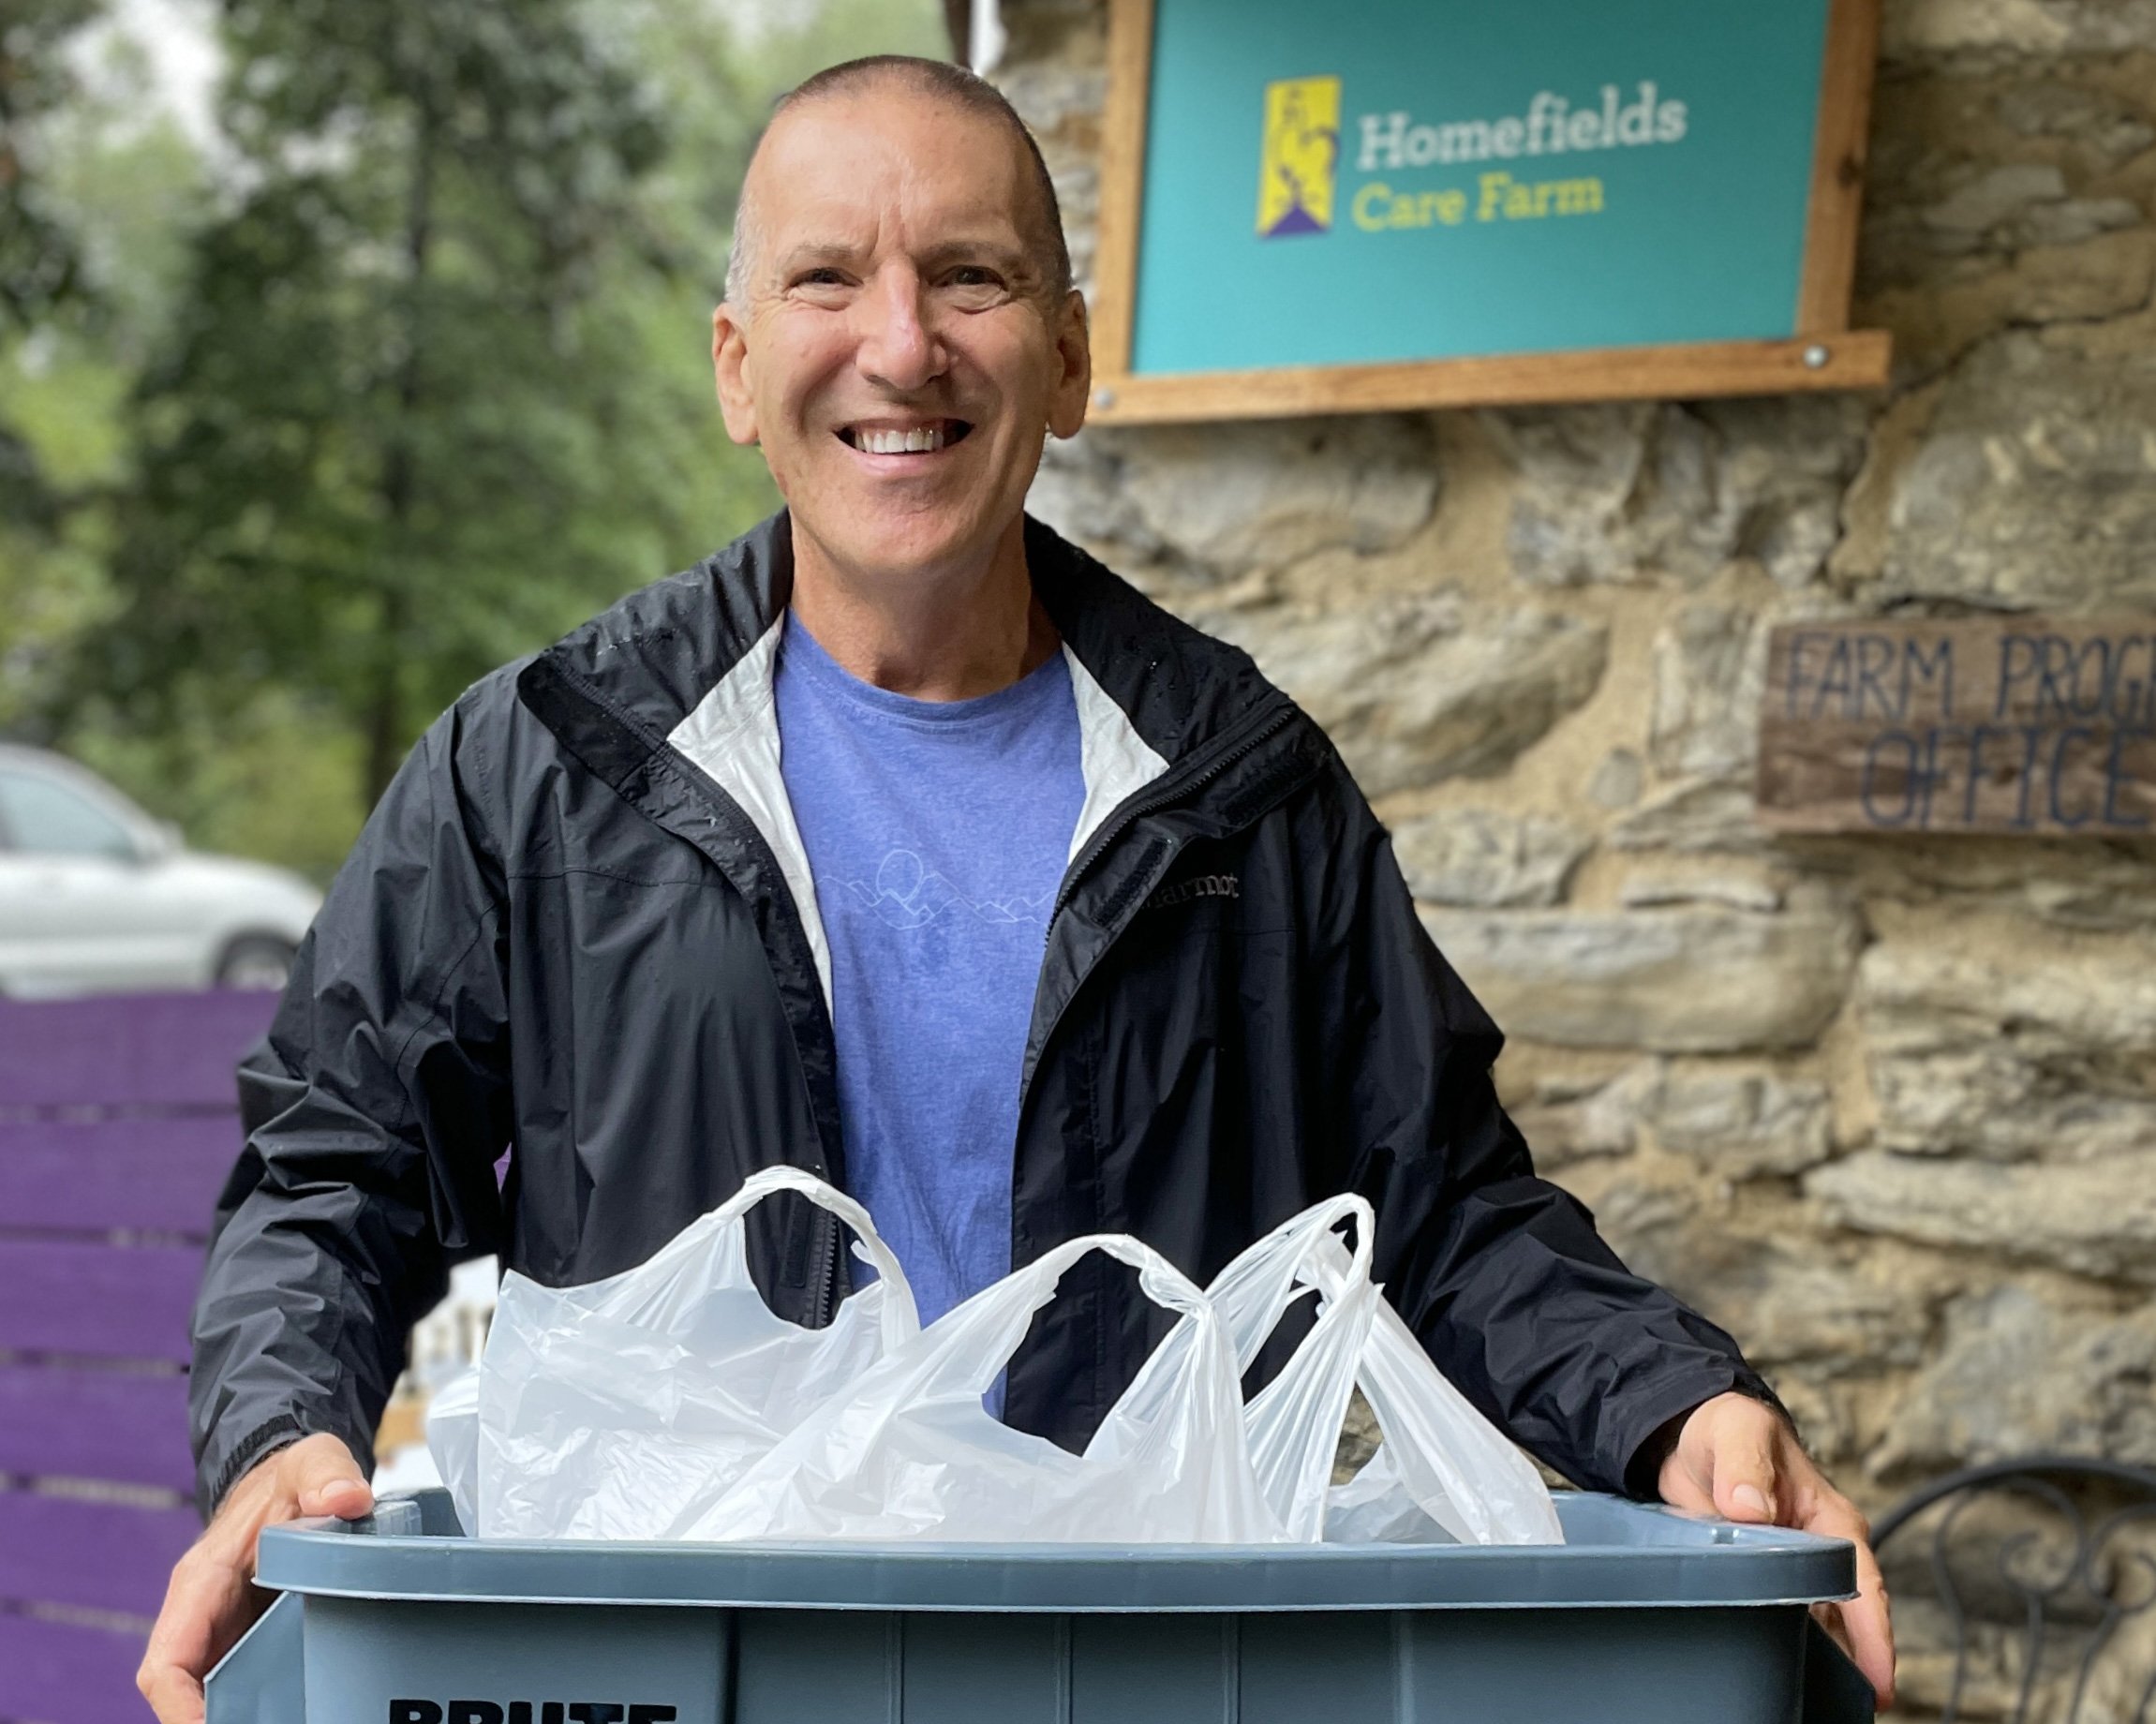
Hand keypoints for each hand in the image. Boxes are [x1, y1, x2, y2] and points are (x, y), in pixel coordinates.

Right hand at [138, 1434, 373, 1723]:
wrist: (291, 1483)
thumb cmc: (290, 1479)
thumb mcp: (312, 1462)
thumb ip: (326, 1473)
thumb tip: (347, 1498)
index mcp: (201, 1583)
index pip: (167, 1663)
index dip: (179, 1708)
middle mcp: (202, 1618)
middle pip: (187, 1693)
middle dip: (213, 1722)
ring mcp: (226, 1635)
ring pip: (217, 1696)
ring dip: (242, 1716)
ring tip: (299, 1717)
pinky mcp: (253, 1643)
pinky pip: (248, 1686)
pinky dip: (268, 1706)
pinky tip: (307, 1709)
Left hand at [1658, 1391, 1893, 1709]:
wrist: (1689, 1433)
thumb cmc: (1730, 1427)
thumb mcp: (1738, 1432)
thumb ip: (1744, 1466)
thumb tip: (1750, 1508)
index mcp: (1831, 1521)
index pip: (1862, 1584)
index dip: (1872, 1634)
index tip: (1879, 1679)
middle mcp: (1820, 1551)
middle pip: (1848, 1619)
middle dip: (1856, 1664)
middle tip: (1856, 1707)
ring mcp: (1791, 1569)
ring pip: (1817, 1627)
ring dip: (1821, 1661)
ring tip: (1822, 1702)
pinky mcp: (1760, 1577)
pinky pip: (1778, 1618)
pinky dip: (1784, 1645)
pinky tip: (1779, 1672)